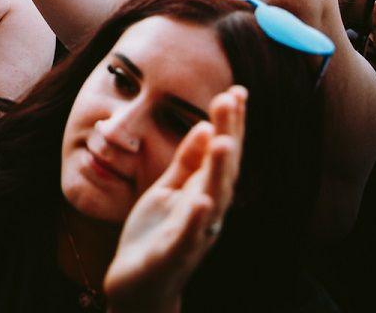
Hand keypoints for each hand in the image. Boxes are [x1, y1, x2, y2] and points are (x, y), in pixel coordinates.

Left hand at [105, 86, 246, 308]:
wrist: (139, 285)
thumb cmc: (156, 234)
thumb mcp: (168, 189)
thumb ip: (187, 161)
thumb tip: (207, 126)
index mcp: (204, 192)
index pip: (220, 153)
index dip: (229, 123)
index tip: (235, 89)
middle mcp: (207, 211)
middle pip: (222, 170)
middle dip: (230, 134)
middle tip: (233, 98)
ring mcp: (192, 234)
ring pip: (212, 200)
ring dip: (219, 171)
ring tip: (225, 142)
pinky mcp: (173, 255)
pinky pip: (187, 236)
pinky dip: (196, 219)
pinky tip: (200, 200)